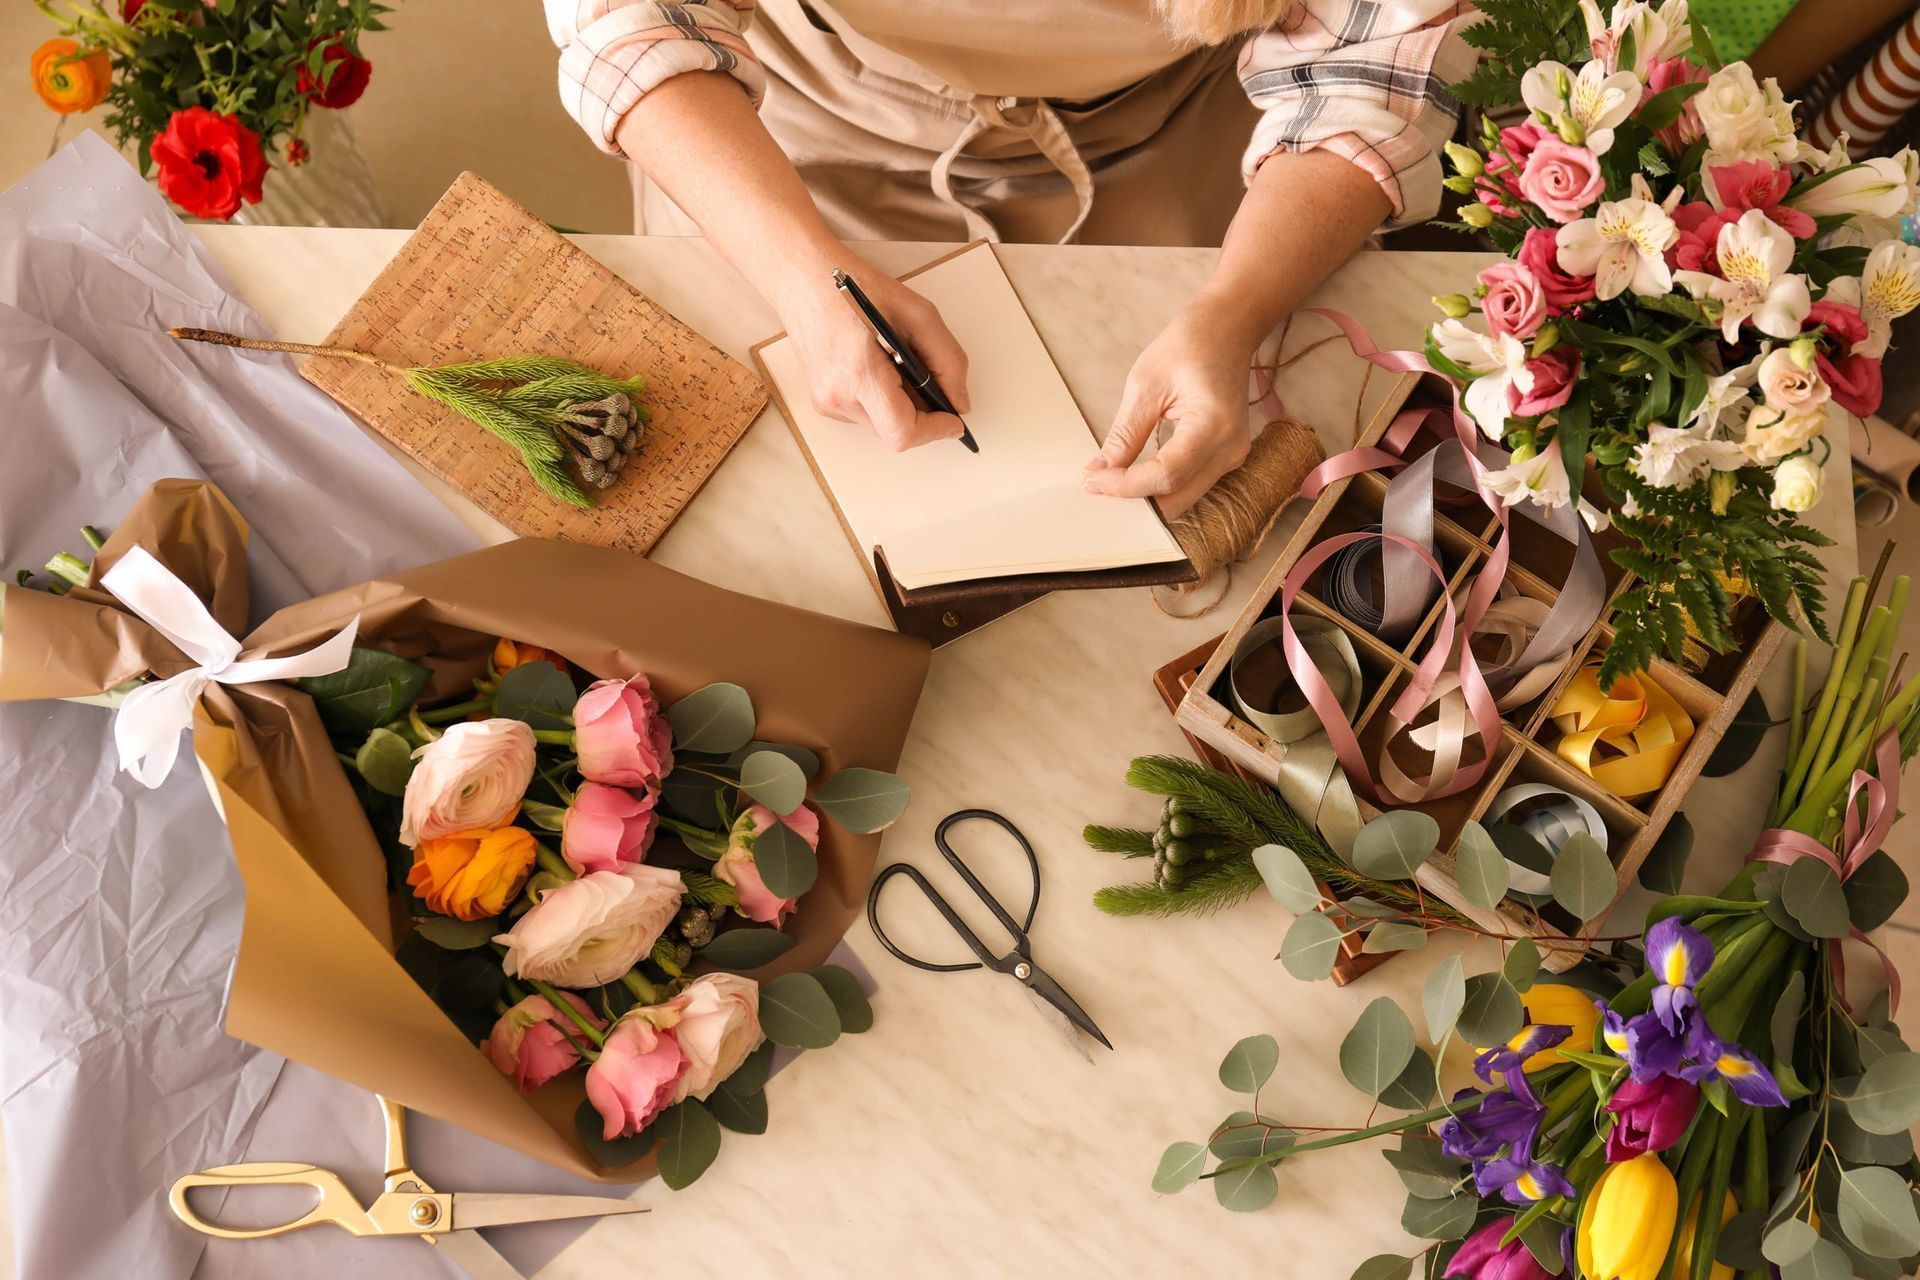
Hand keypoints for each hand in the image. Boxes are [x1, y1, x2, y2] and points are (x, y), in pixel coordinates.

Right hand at [773, 263, 970, 451]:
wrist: (804, 280)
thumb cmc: (857, 290)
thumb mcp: (919, 314)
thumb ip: (947, 360)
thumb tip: (958, 401)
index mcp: (860, 374)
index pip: (902, 431)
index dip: (934, 431)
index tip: (953, 422)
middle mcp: (837, 396)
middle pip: (894, 433)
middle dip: (921, 415)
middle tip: (931, 383)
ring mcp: (826, 402)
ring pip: (881, 426)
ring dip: (901, 407)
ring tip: (898, 366)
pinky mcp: (822, 401)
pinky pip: (865, 415)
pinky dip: (881, 400)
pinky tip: (878, 368)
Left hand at [1085, 294, 1257, 516]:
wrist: (1227, 328)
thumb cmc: (1189, 345)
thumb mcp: (1145, 385)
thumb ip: (1125, 435)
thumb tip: (1099, 470)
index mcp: (1214, 426)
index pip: (1166, 475)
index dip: (1125, 485)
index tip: (1091, 480)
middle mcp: (1230, 449)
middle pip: (1177, 500)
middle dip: (1134, 500)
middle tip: (1096, 486)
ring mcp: (1233, 457)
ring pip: (1184, 499)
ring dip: (1146, 499)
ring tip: (1110, 482)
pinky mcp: (1226, 457)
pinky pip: (1190, 485)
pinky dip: (1160, 488)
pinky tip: (1133, 476)